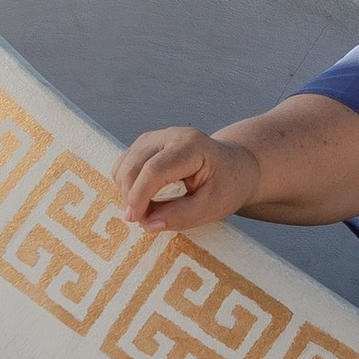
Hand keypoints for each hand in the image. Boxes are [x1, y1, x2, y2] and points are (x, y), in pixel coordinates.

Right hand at [113, 127, 260, 231]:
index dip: (140, 195)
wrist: (235, 167)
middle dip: (131, 197)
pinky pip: (124, 166)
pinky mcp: (145, 145)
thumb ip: (182, 216)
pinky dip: (128, 185)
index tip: (135, 219)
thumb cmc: (227, 186)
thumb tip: (149, 224)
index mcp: (191, 146)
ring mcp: (155, 137)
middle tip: (143, 221)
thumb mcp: (213, 207)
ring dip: (128, 192)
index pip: (155, 169)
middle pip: (134, 166)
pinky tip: (146, 198)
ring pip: (124, 165)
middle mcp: (170, 135)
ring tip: (150, 210)